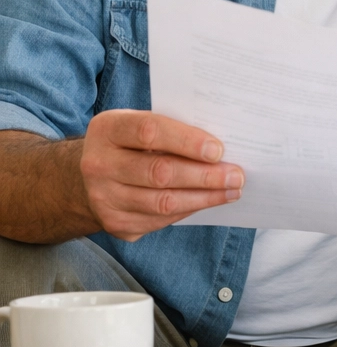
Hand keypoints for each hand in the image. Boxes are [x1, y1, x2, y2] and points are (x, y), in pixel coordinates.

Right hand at [80, 110, 243, 241]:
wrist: (91, 175)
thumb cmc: (130, 142)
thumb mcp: (140, 123)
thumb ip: (172, 129)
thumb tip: (220, 145)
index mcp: (108, 129)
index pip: (149, 132)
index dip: (187, 141)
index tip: (218, 150)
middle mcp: (99, 164)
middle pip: (159, 173)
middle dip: (204, 176)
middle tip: (236, 175)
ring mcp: (104, 198)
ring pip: (163, 202)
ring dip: (204, 197)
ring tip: (232, 190)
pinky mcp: (115, 223)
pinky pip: (160, 219)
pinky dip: (190, 209)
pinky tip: (210, 200)